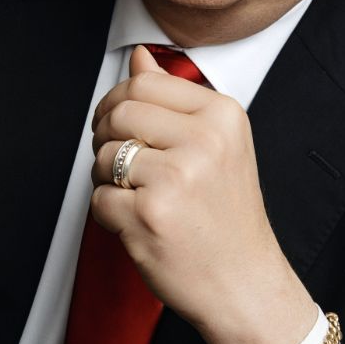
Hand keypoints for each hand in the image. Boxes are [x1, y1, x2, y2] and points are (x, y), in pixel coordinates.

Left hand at [91, 45, 317, 343]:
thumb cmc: (228, 218)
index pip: (143, 83)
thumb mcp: (218, 145)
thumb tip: (139, 58)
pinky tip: (139, 225)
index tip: (118, 126)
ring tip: (138, 199)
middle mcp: (204, 140)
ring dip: (106, 180)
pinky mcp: (149, 215)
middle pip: (118, 113)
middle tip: (121, 165)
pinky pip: (98, 199)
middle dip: (105, 138)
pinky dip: (108, 215)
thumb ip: (175, 99)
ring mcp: (176, 178)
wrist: (246, 285)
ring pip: (103, 156)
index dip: (117, 104)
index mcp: (223, 115)